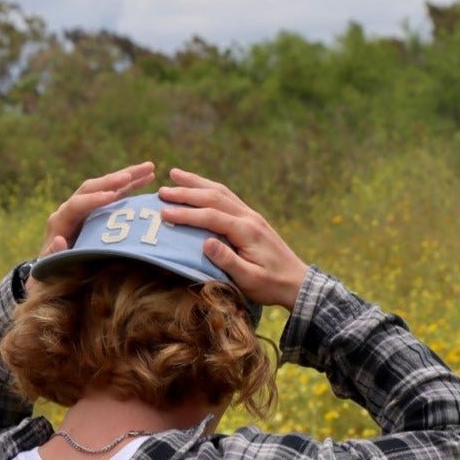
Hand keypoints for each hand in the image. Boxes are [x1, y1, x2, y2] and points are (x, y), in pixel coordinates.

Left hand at [27, 161, 155, 290]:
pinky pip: (115, 192)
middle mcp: (72, 208)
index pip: (77, 205)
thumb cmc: (54, 268)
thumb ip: (54, 254)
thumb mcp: (51, 264)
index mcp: (61, 220)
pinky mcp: (97, 207)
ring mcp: (86, 206)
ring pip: (106, 185)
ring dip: (128, 176)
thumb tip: (60, 240)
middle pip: (92, 187)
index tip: (111, 196)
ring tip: (149, 168)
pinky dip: (130, 185)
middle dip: (112, 181)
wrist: (54, 266)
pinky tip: (148, 178)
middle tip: (130, 176)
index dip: (93, 200)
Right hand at [159, 168, 308, 309]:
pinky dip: (210, 188)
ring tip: (175, 174)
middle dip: (186, 192)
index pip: (211, 217)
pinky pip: (228, 197)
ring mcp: (251, 215)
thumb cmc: (271, 285)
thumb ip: (228, 261)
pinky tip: (199, 187)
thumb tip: (206, 242)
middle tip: (162, 190)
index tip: (164, 212)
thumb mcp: (249, 279)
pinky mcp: (252, 219)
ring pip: (221, 192)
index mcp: (247, 231)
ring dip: (197, 182)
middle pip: (214, 197)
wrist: (297, 282)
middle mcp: (249, 217)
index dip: (186, 214)